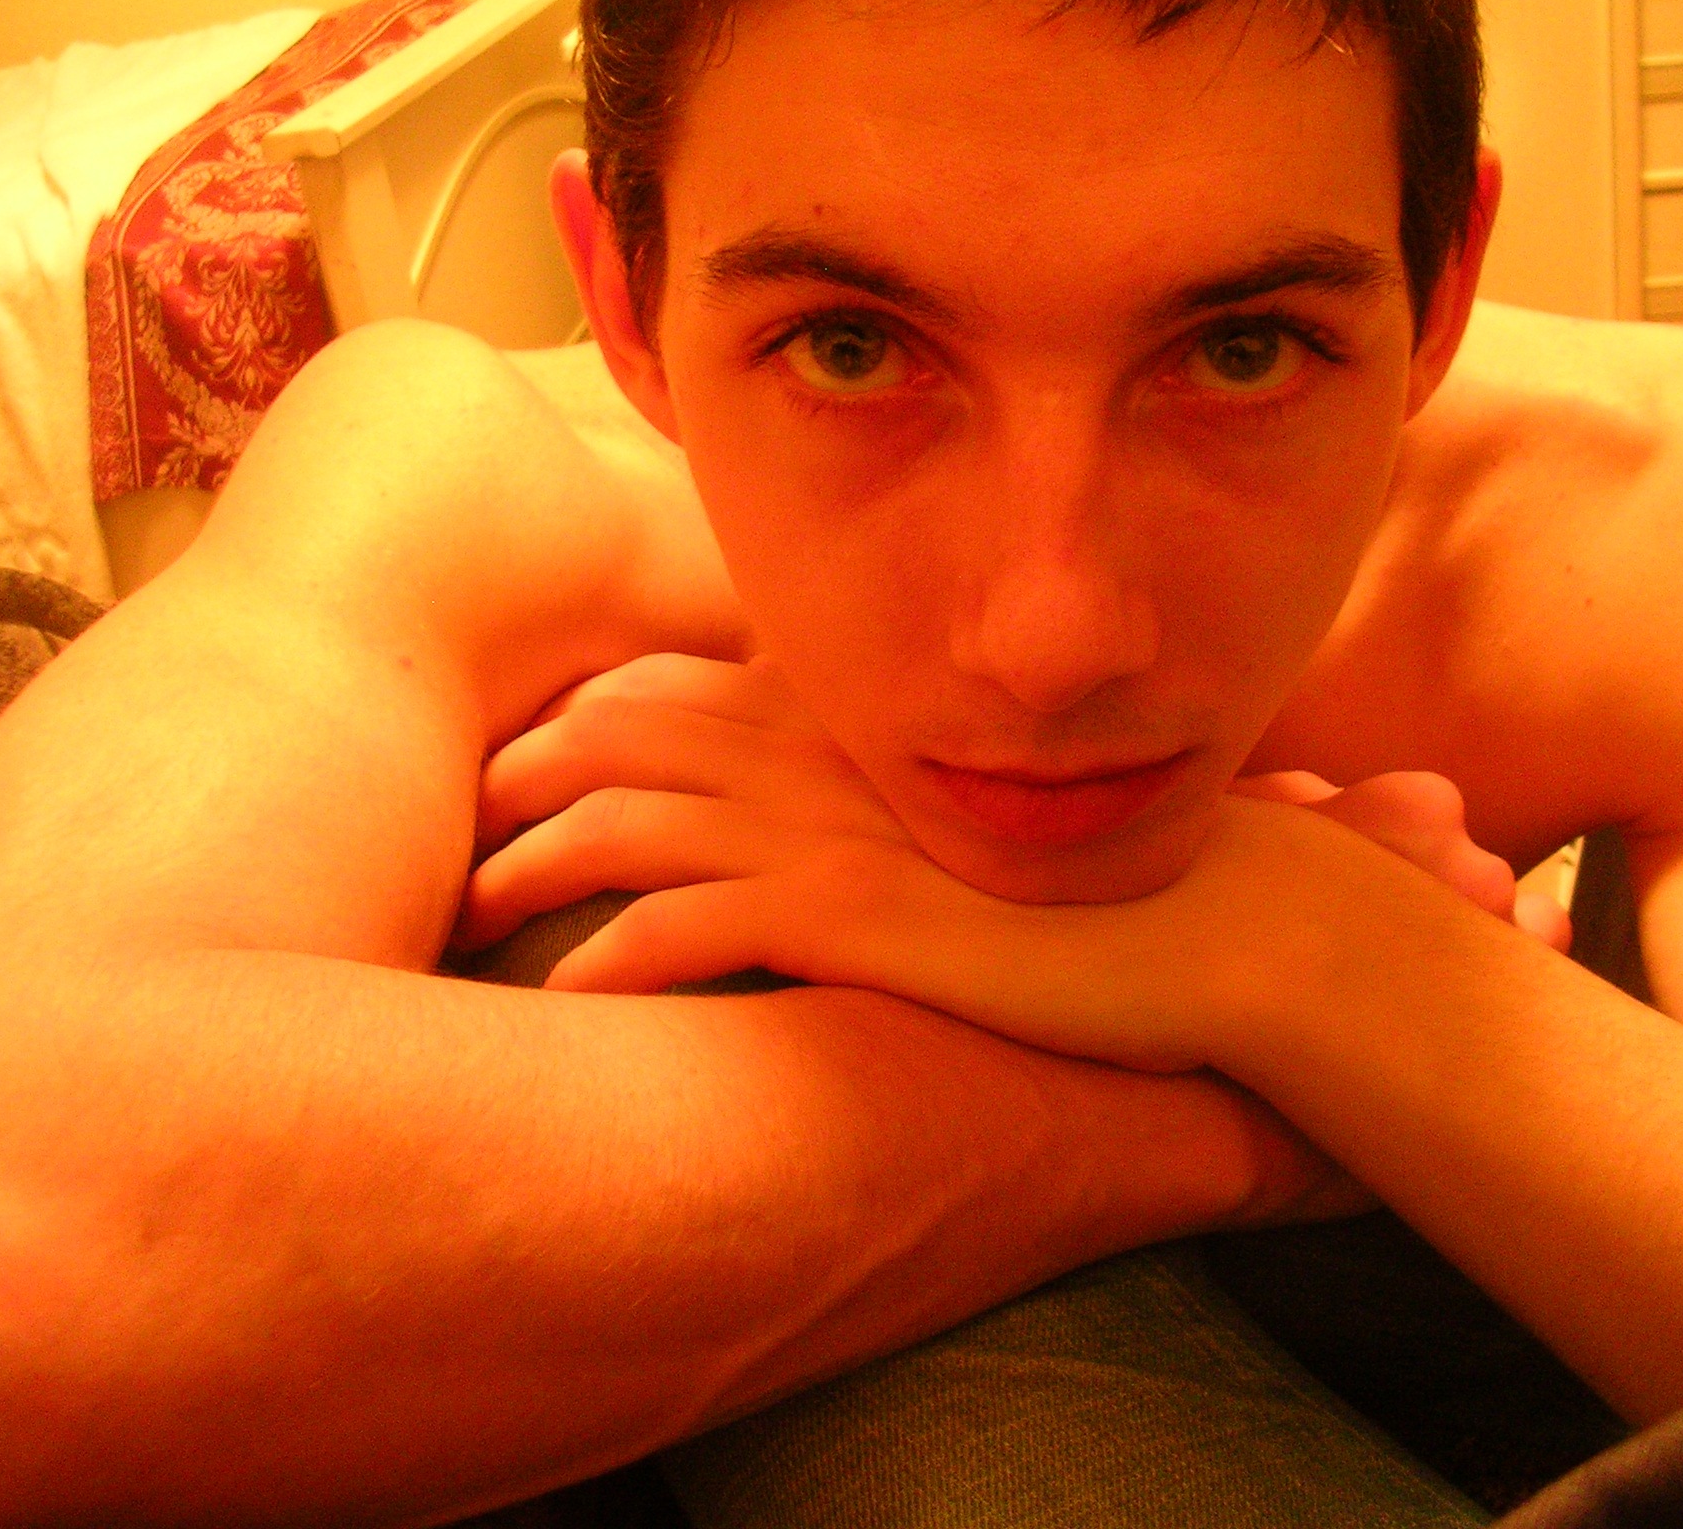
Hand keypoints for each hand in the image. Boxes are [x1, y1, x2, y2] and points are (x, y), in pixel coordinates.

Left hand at [455, 656, 1566, 1077]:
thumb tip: (849, 820)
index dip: (590, 716)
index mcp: (861, 724)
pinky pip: (693, 929)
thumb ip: (906, 795)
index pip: (687, 692)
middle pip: (632, 739)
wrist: (1219, 922)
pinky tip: (568, 989)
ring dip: (538, 860)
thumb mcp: (994, 811)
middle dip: (530, 772)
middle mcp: (832, 759)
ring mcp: (839, 833)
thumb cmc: (1111, 875)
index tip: (529, 752)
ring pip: (637, 826)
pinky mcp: (856, 918)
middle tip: (464, 814)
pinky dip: (616, 955)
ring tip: (474, 902)